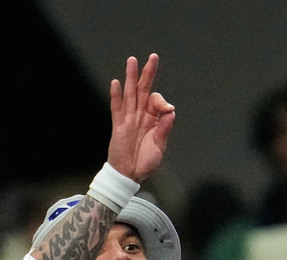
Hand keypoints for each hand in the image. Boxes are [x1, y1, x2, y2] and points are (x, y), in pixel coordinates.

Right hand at [105, 53, 174, 182]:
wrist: (129, 174)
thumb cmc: (145, 162)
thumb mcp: (160, 146)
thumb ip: (164, 128)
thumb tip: (171, 111)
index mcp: (152, 119)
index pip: (156, 101)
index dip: (161, 101)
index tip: (167, 110)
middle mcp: (140, 115)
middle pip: (143, 90)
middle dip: (148, 74)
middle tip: (152, 57)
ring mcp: (128, 119)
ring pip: (130, 94)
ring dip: (131, 77)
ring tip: (132, 61)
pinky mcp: (118, 125)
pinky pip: (116, 108)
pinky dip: (116, 95)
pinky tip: (116, 83)